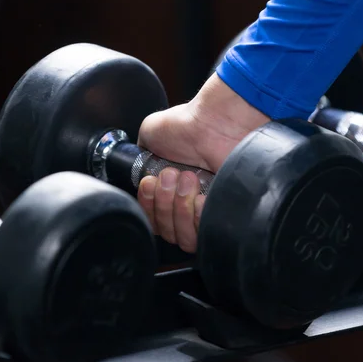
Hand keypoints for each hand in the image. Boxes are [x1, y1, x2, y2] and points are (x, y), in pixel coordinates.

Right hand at [136, 74, 269, 252]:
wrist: (214, 123)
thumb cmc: (187, 125)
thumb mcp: (149, 135)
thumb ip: (140, 160)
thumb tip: (139, 174)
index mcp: (170, 191)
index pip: (153, 221)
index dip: (148, 206)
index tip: (150, 183)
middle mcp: (188, 204)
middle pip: (166, 233)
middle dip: (163, 204)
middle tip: (171, 175)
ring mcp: (207, 211)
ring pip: (182, 238)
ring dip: (178, 207)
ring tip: (188, 179)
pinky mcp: (222, 214)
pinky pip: (202, 234)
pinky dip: (196, 216)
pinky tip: (200, 196)